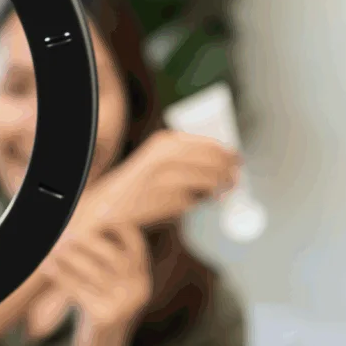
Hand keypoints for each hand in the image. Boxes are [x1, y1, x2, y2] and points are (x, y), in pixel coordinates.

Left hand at [42, 221, 150, 345]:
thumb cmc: (100, 314)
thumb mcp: (111, 288)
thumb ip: (108, 262)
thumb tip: (84, 225)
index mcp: (143, 278)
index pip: (134, 240)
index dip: (114, 224)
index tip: (91, 217)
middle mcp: (138, 289)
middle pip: (110, 253)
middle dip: (84, 240)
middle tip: (63, 234)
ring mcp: (124, 304)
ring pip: (91, 270)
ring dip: (67, 256)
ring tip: (52, 247)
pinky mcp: (105, 318)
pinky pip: (77, 289)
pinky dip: (59, 275)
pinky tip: (46, 266)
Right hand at [92, 130, 240, 226]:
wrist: (108, 204)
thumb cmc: (139, 183)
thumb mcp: (157, 159)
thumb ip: (186, 156)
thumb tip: (226, 161)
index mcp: (165, 141)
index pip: (208, 144)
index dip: (227, 152)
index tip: (237, 159)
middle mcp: (166, 155)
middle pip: (213, 161)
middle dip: (228, 171)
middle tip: (234, 180)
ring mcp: (168, 178)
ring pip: (208, 181)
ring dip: (217, 188)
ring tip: (216, 194)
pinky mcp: (168, 199)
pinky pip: (193, 202)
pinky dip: (193, 204)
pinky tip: (182, 203)